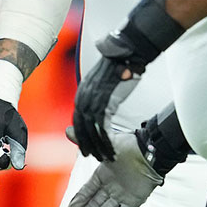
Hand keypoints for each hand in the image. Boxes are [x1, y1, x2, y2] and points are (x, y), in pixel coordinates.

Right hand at [66, 131, 162, 206]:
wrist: (152, 149)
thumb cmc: (129, 145)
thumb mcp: (105, 141)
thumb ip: (86, 139)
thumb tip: (68, 130)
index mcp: (102, 175)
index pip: (86, 192)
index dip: (78, 202)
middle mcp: (111, 187)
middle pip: (95, 206)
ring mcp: (122, 195)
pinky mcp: (135, 201)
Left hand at [73, 0, 183, 160]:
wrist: (127, 50)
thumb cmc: (121, 64)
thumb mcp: (106, 81)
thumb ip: (100, 94)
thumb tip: (102, 104)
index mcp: (83, 92)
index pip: (78, 118)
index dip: (82, 134)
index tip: (87, 146)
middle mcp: (83, 96)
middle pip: (80, 127)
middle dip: (86, 144)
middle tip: (92, 156)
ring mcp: (92, 99)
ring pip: (90, 130)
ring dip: (97, 145)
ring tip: (104, 156)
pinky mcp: (103, 101)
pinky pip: (101, 127)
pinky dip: (105, 140)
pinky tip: (110, 148)